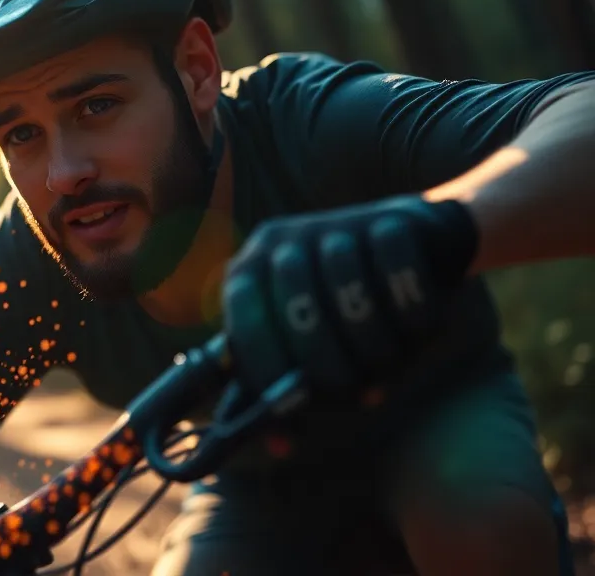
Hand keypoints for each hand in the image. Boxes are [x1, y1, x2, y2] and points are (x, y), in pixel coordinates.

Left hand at [222, 195, 478, 396]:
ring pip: (349, 287)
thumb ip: (290, 384)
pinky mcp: (386, 216)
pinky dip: (411, 304)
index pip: (242, 317)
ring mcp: (332, 223)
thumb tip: (278, 446)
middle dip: (328, 362)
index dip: (264, 365)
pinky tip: (420, 329)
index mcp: (249, 272)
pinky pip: (395, 264)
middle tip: (353, 393)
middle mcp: (281, 241)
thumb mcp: (312, 343)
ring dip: (375, 339)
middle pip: (298, 307)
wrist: (415, 246)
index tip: (288, 406)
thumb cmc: (349, 307)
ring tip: (389, 364)